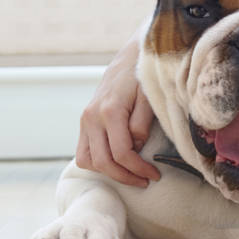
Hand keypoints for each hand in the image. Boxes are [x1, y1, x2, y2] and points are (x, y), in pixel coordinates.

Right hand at [75, 37, 160, 186]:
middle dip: (125, 176)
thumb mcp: (149, 98)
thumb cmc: (144, 77)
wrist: (130, 57)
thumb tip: (135, 147)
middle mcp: (92, 117)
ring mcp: (85, 120)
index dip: (138, 169)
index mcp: (110, 111)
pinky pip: (83, 152)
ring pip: (87, 160)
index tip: (154, 175)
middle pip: (103, 162)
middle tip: (145, 180)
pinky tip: (116, 164)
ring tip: (131, 174)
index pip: (122, 153)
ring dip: (108, 173)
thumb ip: (141, 123)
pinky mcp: (85, 122)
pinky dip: (98, 163)